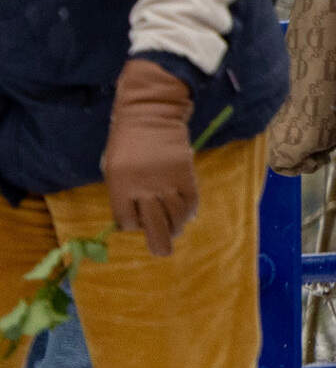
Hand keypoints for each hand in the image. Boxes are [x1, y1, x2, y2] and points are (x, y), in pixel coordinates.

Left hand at [100, 59, 198, 255]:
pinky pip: (191, 203)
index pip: (126, 220)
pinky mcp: (186, 176)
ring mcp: (166, 182)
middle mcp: (143, 187)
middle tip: (161, 252)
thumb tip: (136, 217)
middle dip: (157, 241)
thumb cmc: (126, 141)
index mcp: (119, 184)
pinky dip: (189, 213)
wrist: (151, 115)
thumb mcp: (112, 166)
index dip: (130, 225)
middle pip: (153, 225)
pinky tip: (186, 216)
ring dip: (175, 227)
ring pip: (175, 217)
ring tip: (174, 230)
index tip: (134, 222)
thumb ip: (122, 192)